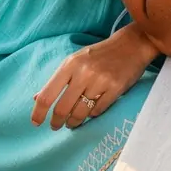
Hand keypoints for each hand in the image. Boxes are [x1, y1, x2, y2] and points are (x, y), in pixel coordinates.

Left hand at [32, 23, 158, 129]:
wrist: (133, 44)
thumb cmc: (100, 54)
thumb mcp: (76, 60)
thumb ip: (58, 79)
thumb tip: (36, 98)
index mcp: (70, 65)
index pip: (47, 95)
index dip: (38, 113)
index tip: (37, 122)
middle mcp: (84, 73)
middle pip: (62, 108)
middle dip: (56, 122)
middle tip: (56, 126)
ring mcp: (101, 81)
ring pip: (79, 113)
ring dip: (73, 122)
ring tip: (72, 123)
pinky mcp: (116, 88)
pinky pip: (98, 110)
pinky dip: (92, 114)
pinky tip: (91, 111)